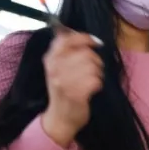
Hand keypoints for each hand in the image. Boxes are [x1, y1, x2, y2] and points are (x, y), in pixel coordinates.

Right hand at [40, 31, 103, 146]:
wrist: (60, 119)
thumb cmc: (63, 90)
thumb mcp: (57, 68)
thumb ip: (64, 51)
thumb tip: (73, 31)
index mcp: (50, 59)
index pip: (67, 39)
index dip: (85, 38)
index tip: (96, 43)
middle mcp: (54, 69)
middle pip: (86, 53)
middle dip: (96, 61)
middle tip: (93, 70)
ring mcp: (64, 82)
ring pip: (93, 67)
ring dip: (98, 74)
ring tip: (90, 81)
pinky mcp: (75, 94)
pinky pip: (96, 80)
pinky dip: (98, 84)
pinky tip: (92, 89)